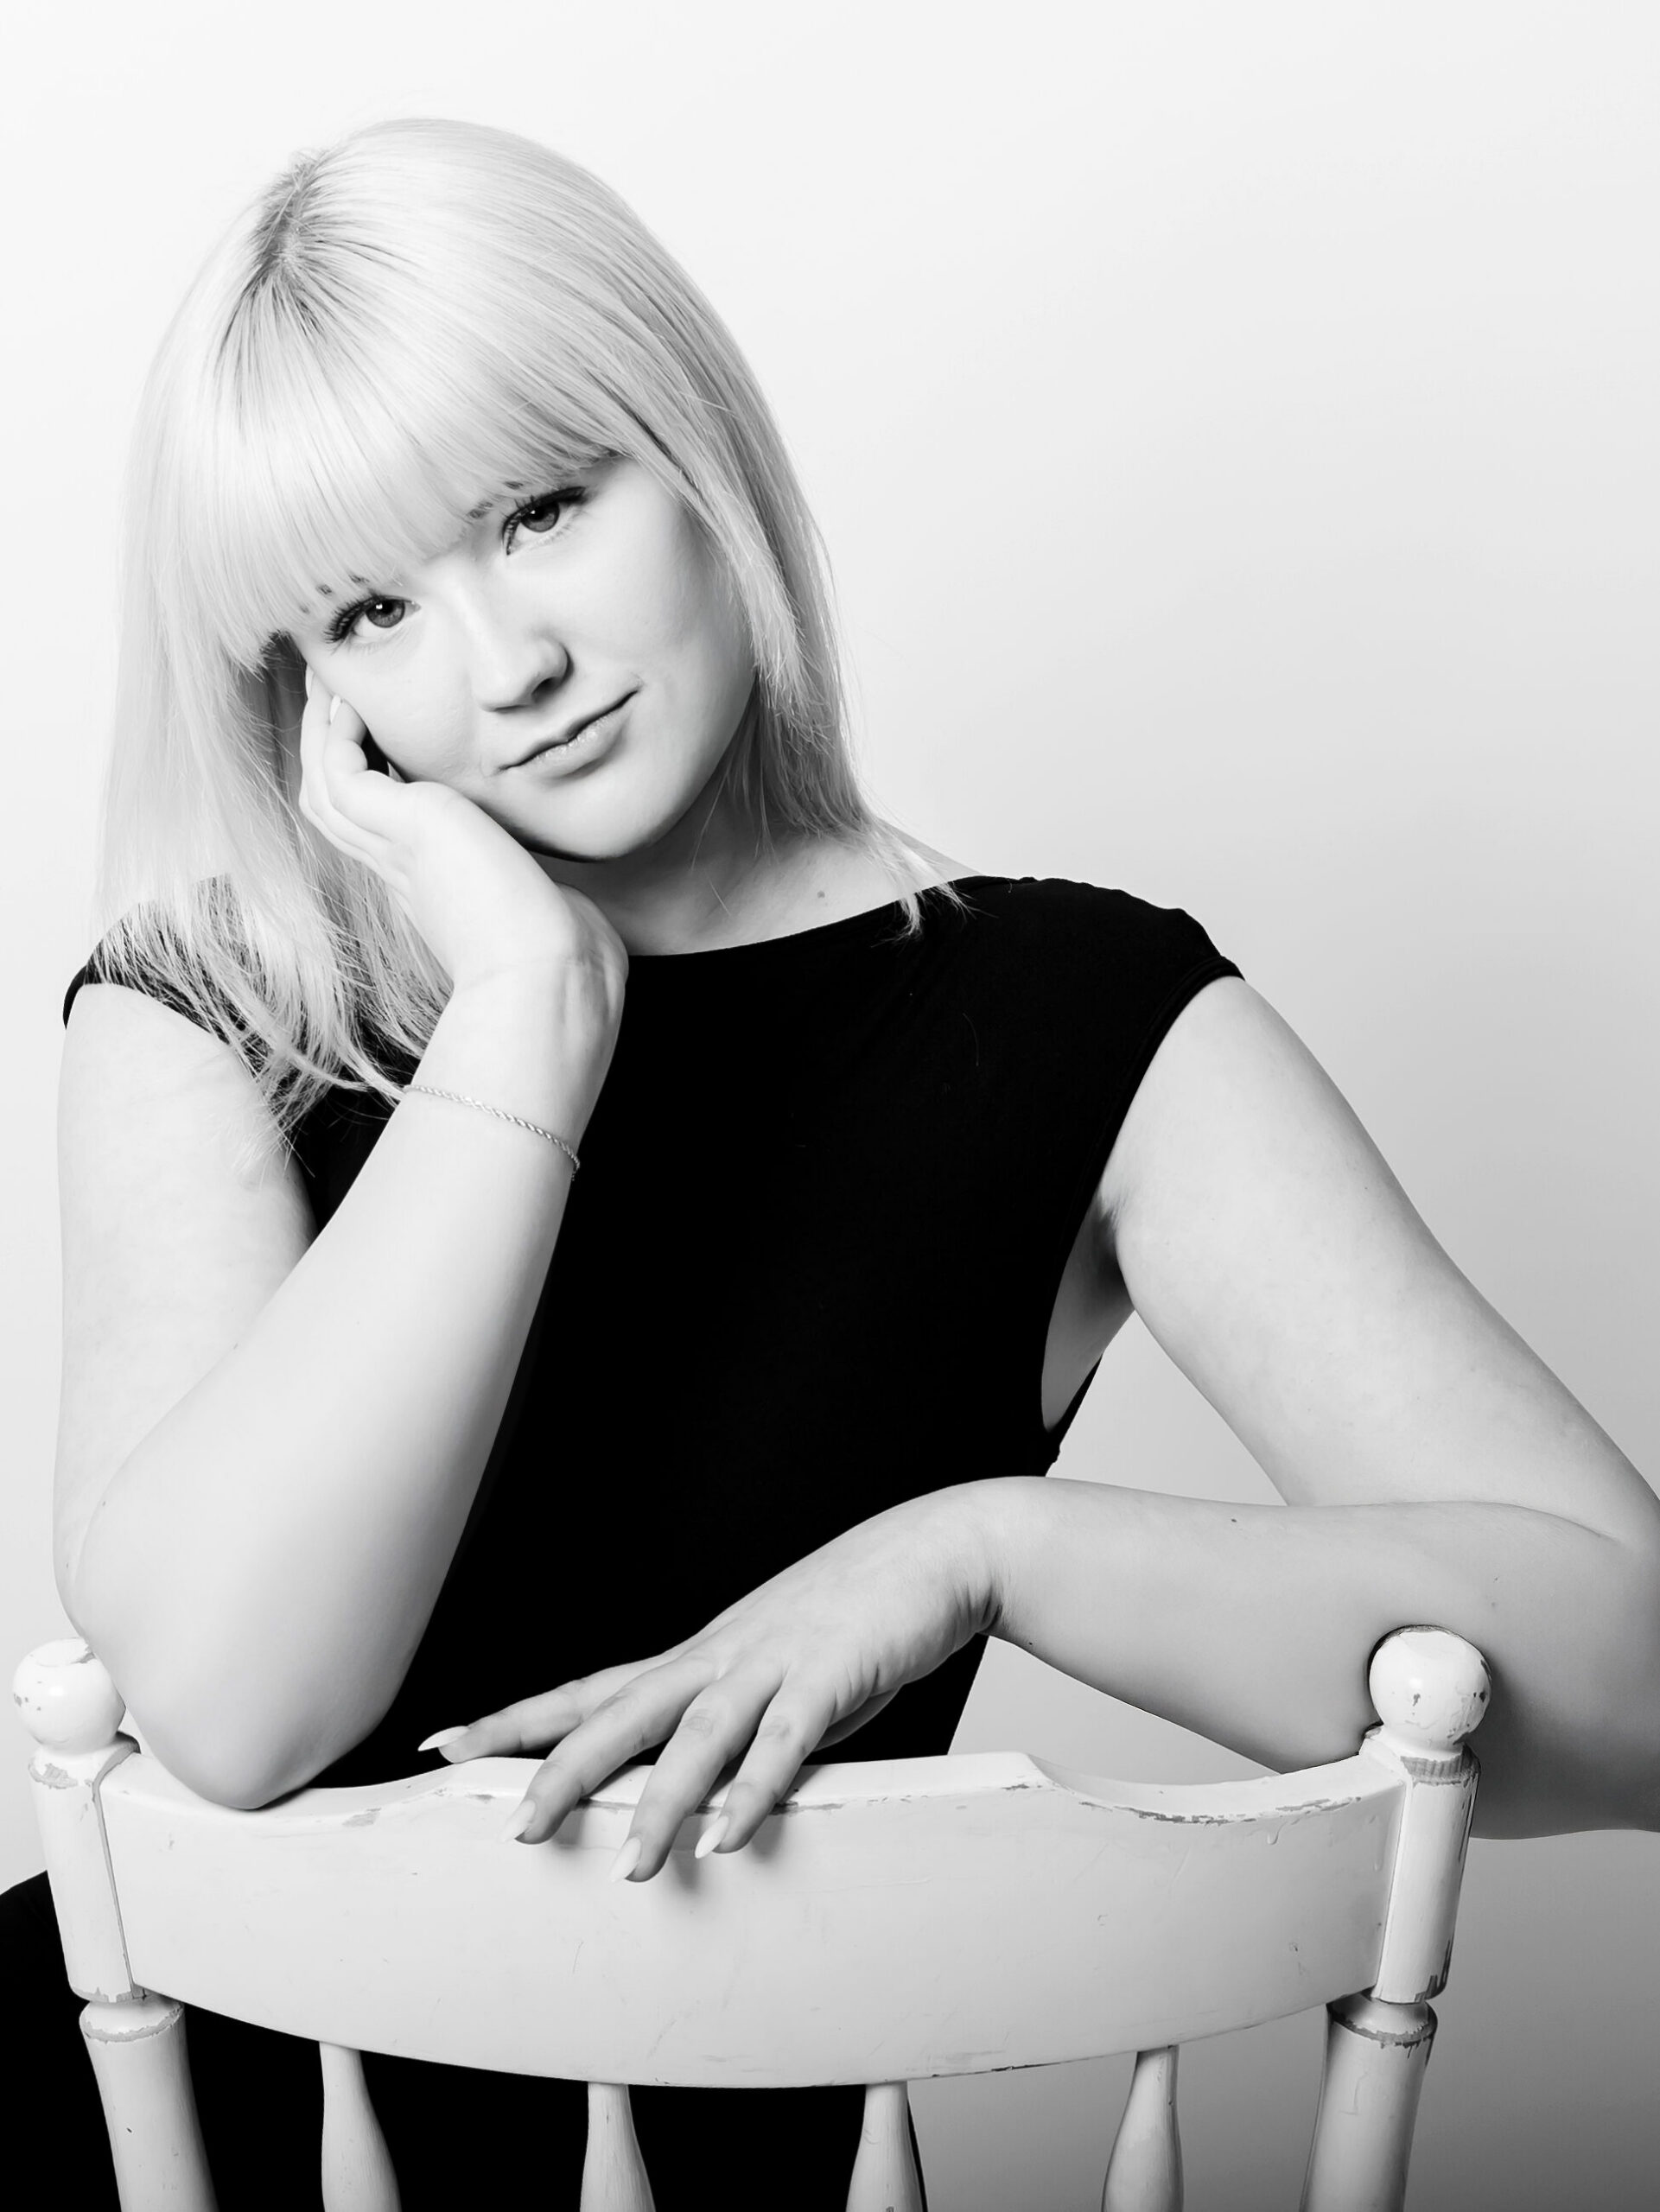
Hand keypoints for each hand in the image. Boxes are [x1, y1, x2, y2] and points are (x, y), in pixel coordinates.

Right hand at [296, 668, 626, 1000]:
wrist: (551, 981)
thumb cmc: (568, 963)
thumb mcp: (558, 912)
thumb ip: (556, 895)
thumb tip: (584, 902)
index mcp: (438, 888)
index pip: (385, 828)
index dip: (373, 782)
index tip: (379, 737)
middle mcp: (408, 873)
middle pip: (339, 803)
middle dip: (329, 748)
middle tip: (332, 694)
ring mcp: (400, 853)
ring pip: (326, 786)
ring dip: (320, 733)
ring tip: (329, 683)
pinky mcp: (407, 832)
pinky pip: (341, 775)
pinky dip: (336, 738)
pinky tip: (351, 706)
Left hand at [426, 1487, 1002, 1880]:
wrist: (933, 1553)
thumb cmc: (850, 1615)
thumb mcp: (771, 1665)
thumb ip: (731, 1720)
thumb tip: (695, 1784)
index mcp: (698, 1656)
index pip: (587, 1690)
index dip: (515, 1719)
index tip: (443, 1742)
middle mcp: (718, 1657)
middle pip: (618, 1715)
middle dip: (561, 1771)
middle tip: (514, 1826)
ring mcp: (770, 1665)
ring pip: (697, 1736)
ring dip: (663, 1804)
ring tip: (634, 1867)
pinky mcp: (828, 1678)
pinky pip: (785, 1742)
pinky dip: (755, 1790)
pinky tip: (731, 1835)